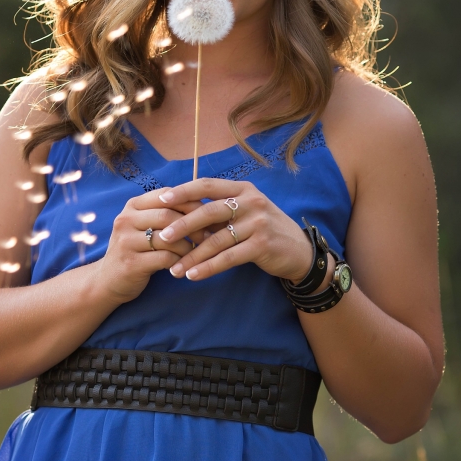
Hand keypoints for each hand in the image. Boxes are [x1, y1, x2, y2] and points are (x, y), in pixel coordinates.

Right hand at [96, 189, 200, 303]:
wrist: (108, 280)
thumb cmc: (135, 249)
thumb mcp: (144, 226)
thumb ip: (165, 213)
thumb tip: (203, 206)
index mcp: (132, 206)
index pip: (166, 195)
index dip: (191, 202)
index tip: (209, 212)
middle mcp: (126, 220)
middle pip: (167, 215)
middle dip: (193, 225)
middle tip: (209, 234)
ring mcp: (126, 242)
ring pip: (167, 238)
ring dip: (188, 245)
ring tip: (199, 251)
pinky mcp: (131, 263)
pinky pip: (164, 258)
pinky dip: (179, 261)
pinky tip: (184, 264)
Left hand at [153, 178, 314, 283]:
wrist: (299, 251)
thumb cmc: (264, 230)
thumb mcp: (245, 212)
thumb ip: (220, 211)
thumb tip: (180, 213)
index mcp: (243, 189)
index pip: (208, 185)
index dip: (184, 191)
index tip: (161, 199)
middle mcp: (251, 202)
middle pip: (209, 211)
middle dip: (183, 225)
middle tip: (162, 236)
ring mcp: (258, 223)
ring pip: (217, 240)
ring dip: (192, 256)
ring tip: (174, 269)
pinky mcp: (262, 245)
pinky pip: (228, 257)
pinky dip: (208, 267)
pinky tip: (193, 275)